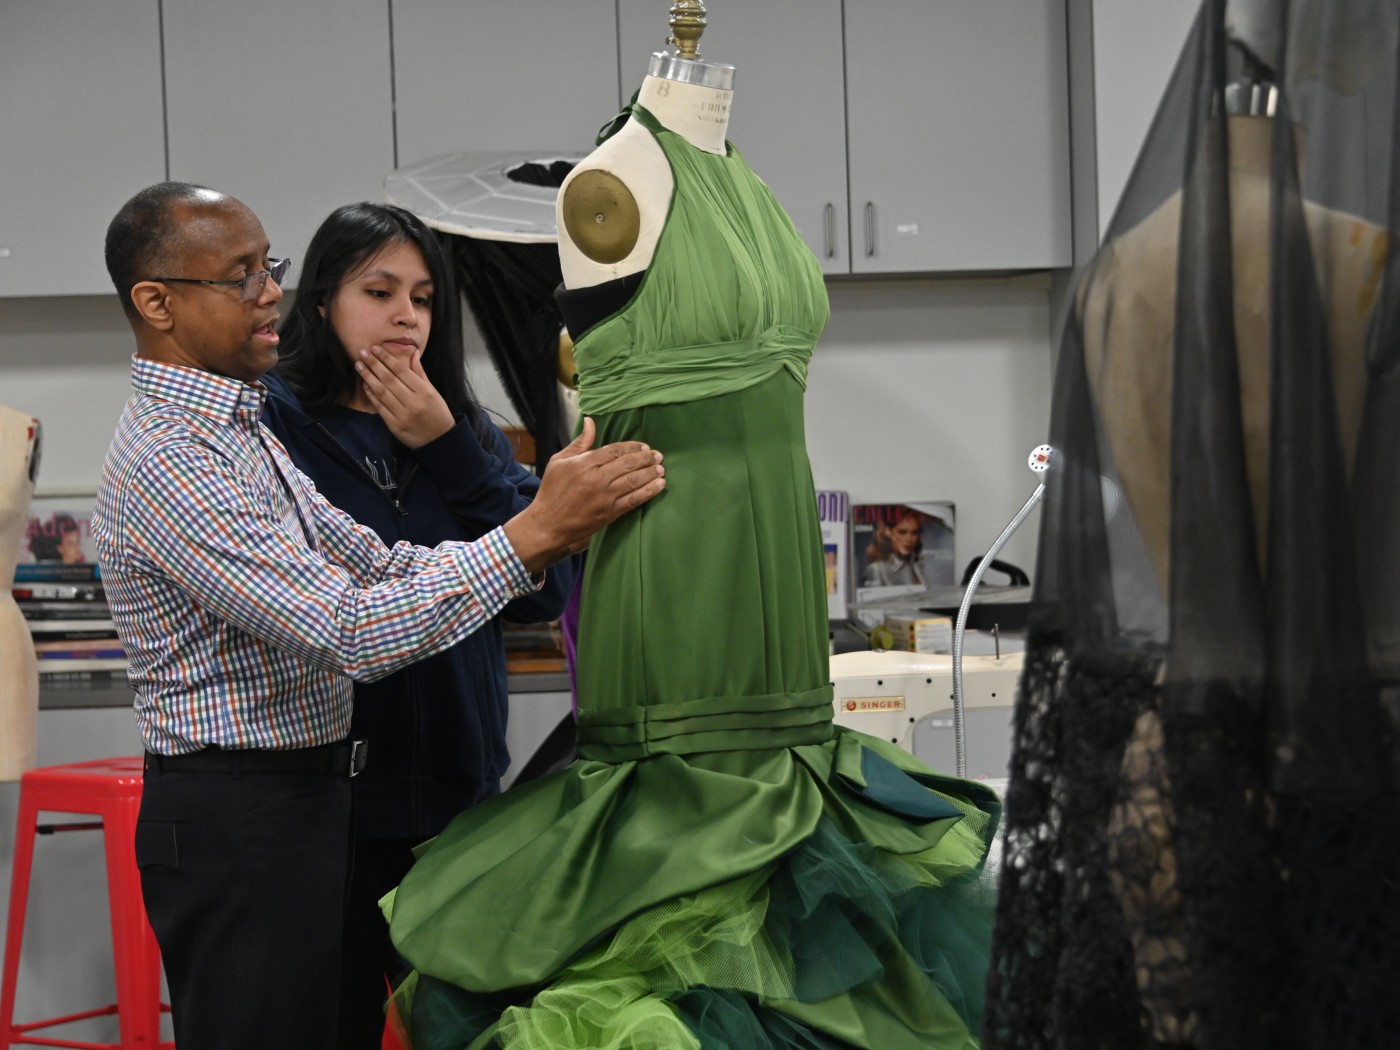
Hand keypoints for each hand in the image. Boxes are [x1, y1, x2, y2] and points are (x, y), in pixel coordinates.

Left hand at [355, 345, 455, 447]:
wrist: (440, 440)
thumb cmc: (437, 412)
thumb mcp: (432, 391)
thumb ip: (420, 372)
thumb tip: (413, 352)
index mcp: (424, 391)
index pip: (401, 371)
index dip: (387, 358)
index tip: (375, 348)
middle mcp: (413, 402)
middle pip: (389, 379)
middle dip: (374, 364)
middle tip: (362, 353)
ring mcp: (403, 415)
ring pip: (382, 392)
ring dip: (368, 377)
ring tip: (359, 366)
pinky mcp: (395, 426)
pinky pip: (380, 407)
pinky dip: (371, 395)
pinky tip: (365, 384)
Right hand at [504, 417, 664, 572]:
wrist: (548, 524)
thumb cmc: (551, 491)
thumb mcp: (559, 461)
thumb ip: (579, 443)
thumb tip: (590, 421)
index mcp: (584, 463)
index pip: (614, 450)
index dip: (632, 447)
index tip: (643, 446)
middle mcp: (596, 478)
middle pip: (628, 464)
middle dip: (646, 458)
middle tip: (658, 456)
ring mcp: (605, 497)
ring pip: (634, 481)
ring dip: (650, 473)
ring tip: (661, 468)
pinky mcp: (610, 513)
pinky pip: (634, 500)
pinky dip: (649, 492)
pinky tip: (659, 486)